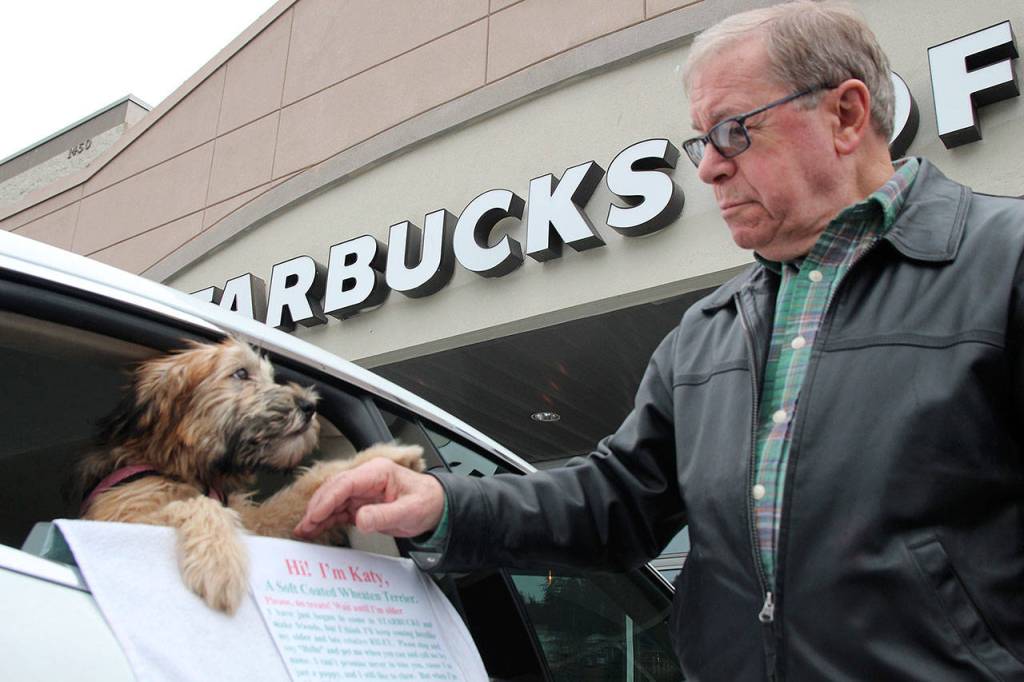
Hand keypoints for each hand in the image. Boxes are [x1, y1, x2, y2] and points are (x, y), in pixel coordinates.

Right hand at [294, 457, 444, 539]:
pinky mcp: (360, 504)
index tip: (316, 514)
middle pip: (333, 489)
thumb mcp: (409, 511)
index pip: (346, 482)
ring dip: (317, 515)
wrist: (435, 507)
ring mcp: (362, 491)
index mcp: (378, 472)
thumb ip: (384, 515)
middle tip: (305, 525)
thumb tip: (361, 519)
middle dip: (317, 507)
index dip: (328, 498)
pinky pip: (338, 511)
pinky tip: (315, 529)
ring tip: (304, 530)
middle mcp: (366, 479)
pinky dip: (326, 520)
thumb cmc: (426, 502)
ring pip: (332, 500)